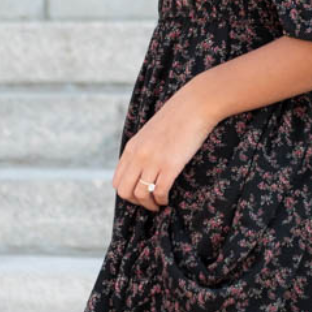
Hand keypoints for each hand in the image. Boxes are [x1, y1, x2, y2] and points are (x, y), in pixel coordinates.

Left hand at [112, 81, 217, 212]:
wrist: (194, 107)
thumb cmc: (177, 119)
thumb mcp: (150, 134)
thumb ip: (142, 150)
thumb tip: (142, 169)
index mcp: (131, 148)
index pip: (117, 181)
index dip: (127, 193)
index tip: (140, 195)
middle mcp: (138, 156)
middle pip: (124, 191)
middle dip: (135, 203)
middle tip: (148, 203)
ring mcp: (153, 161)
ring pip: (140, 195)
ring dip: (149, 205)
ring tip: (158, 204)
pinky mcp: (170, 165)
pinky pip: (159, 192)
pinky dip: (161, 200)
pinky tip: (167, 199)